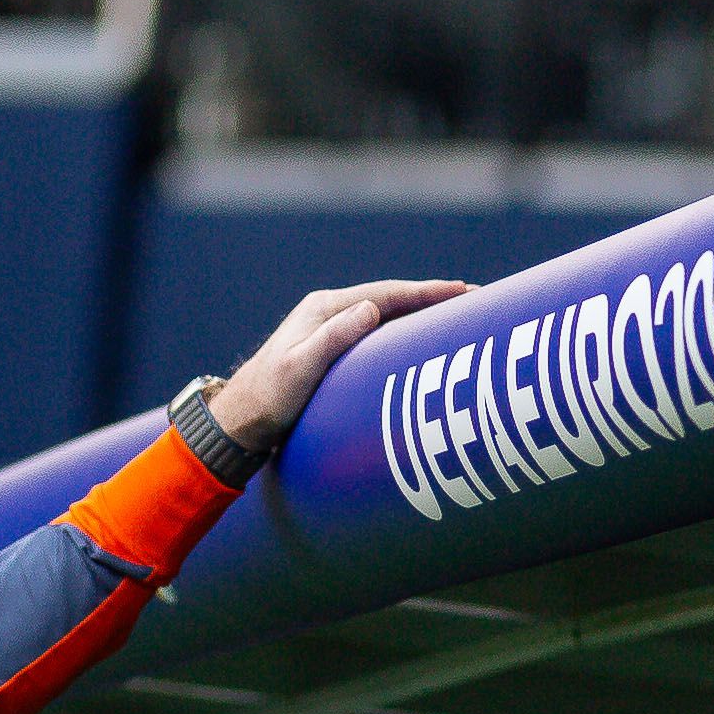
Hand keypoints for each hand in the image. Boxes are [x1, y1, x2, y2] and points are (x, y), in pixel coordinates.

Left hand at [212, 276, 475, 459]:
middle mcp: (328, 313)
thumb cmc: (268, 400)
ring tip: (457, 315)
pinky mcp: (331, 349)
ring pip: (386, 315)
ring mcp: (329, 329)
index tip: (463, 291)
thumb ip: (334, 339)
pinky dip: (404, 332)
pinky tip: (421, 339)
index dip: (427, 293)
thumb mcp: (300, 370)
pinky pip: (377, 334)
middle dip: (432, 299)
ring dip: (420, 314)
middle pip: (390, 299)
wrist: (239, 421)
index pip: (386, 295)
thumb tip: (371, 308)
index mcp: (323, 310)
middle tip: (475, 298)